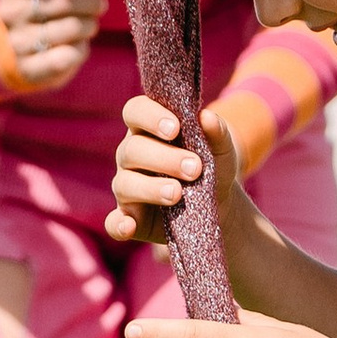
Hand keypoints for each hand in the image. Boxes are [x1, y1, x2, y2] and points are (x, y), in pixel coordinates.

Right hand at [0, 0, 115, 89]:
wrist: (21, 51)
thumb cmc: (46, 6)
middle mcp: (8, 11)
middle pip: (61, 1)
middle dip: (91, 2)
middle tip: (101, 4)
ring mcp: (15, 41)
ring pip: (69, 29)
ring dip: (89, 26)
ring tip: (88, 25)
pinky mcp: (28, 68)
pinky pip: (65, 57)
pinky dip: (79, 51)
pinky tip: (77, 46)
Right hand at [107, 94, 242, 246]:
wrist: (220, 208)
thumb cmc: (213, 168)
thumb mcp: (221, 150)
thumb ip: (217, 133)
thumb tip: (207, 117)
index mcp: (147, 129)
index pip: (135, 111)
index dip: (150, 116)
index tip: (175, 128)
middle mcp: (131, 155)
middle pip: (132, 150)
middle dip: (163, 158)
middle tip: (195, 168)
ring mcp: (127, 187)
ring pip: (125, 184)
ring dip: (150, 188)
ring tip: (177, 194)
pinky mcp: (131, 218)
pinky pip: (114, 222)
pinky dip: (119, 224)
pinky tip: (129, 226)